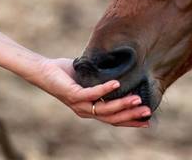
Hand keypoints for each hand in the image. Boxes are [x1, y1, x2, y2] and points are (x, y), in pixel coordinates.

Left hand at [28, 57, 150, 126]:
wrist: (43, 70)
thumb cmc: (65, 73)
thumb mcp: (89, 77)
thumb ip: (102, 79)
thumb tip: (121, 71)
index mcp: (91, 108)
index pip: (114, 119)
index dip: (130, 121)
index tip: (147, 120)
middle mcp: (86, 110)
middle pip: (112, 118)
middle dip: (131, 116)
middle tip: (148, 111)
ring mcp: (79, 104)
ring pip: (104, 109)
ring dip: (122, 104)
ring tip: (137, 98)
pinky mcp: (72, 94)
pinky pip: (92, 94)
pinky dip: (105, 89)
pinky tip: (116, 83)